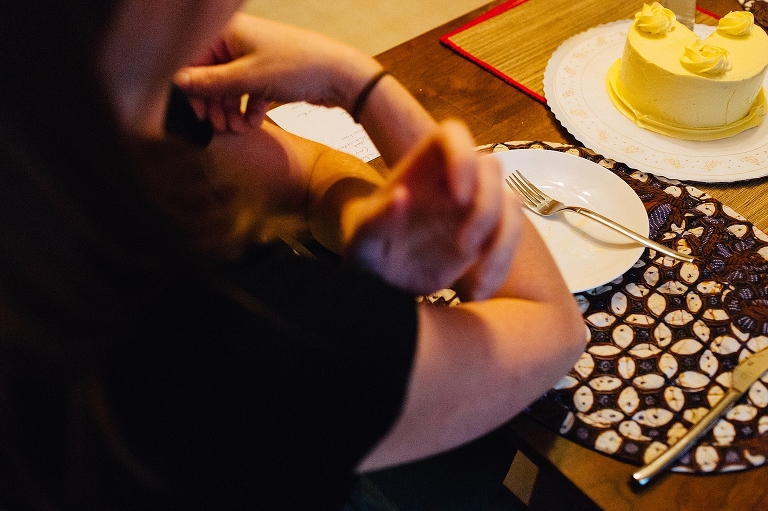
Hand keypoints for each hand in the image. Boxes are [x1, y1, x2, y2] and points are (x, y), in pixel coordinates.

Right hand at [173, 13, 380, 132]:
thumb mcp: (248, 78)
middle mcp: (241, 41)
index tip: (197, 112)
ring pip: (231, 86)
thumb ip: (211, 82)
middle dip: (213, 103)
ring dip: (230, 109)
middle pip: (212, 74)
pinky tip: (252, 125)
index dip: (192, 87)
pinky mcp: (271, 74)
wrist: (341, 76)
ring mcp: (257, 57)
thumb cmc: (298, 67)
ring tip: (235, 130)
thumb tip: (177, 81)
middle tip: (217, 126)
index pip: (195, 57)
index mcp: (230, 31)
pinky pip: (250, 92)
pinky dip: (248, 108)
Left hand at [342, 120, 522, 298]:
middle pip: (491, 168)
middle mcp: (452, 181)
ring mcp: (473, 207)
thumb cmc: (365, 249)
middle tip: (463, 247)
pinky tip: (479, 294)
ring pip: (511, 203)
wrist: (380, 279)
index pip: (452, 136)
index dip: (463, 156)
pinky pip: (510, 239)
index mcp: (421, 169)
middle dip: (486, 208)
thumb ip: (376, 219)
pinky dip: (501, 266)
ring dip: (503, 242)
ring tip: (476, 286)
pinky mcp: (486, 235)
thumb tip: (401, 195)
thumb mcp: (361, 241)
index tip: (458, 196)